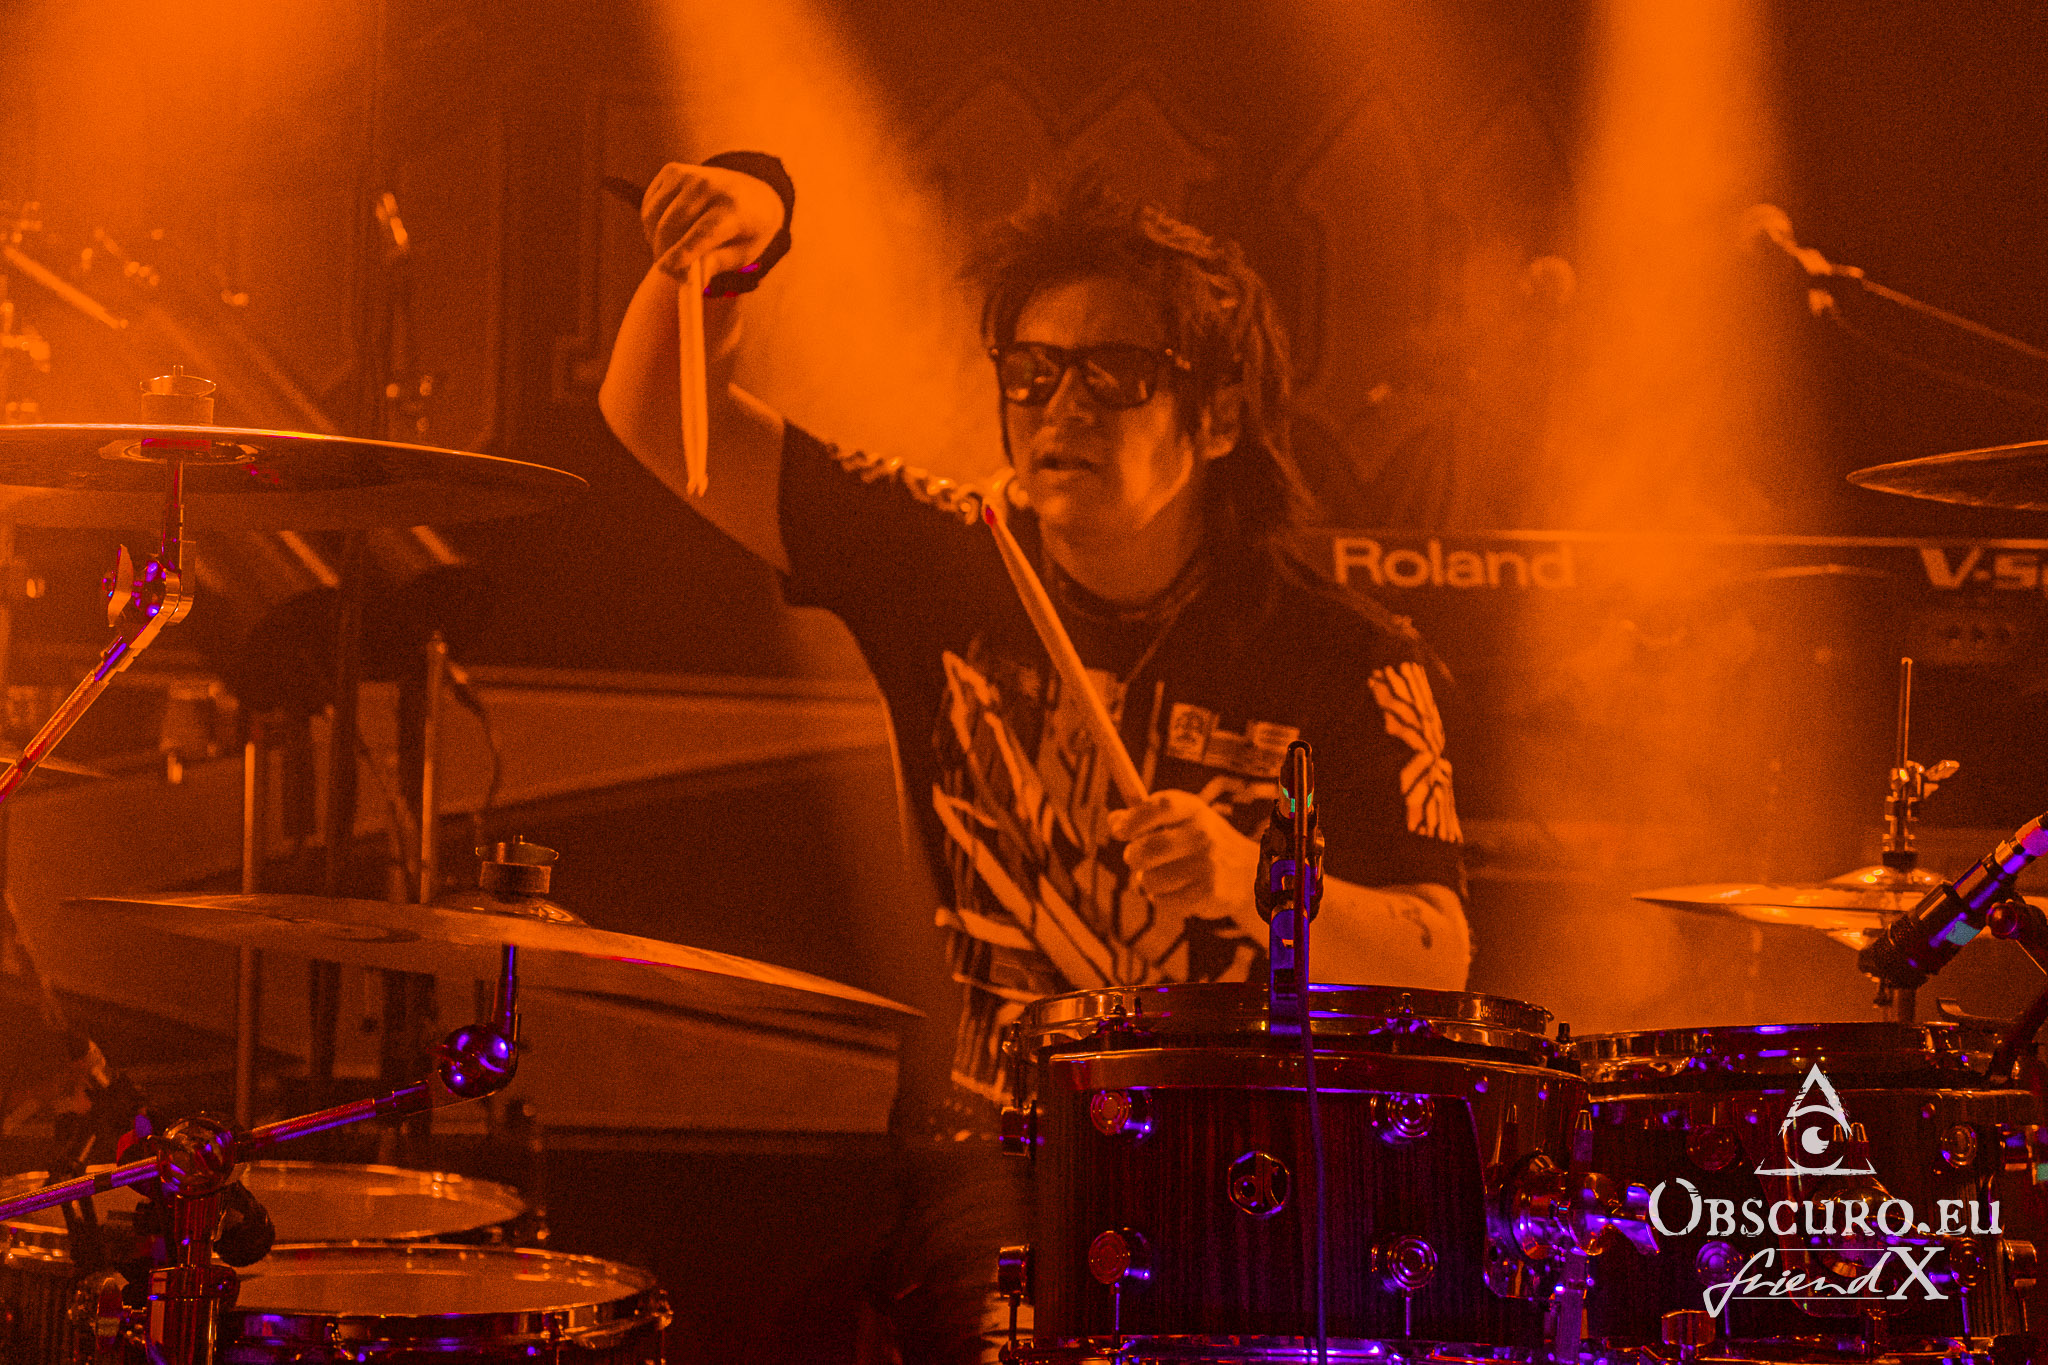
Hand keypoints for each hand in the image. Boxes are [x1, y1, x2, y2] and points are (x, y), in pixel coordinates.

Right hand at [639, 162, 786, 280]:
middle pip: (673, 223)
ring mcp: (689, 175)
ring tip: (669, 254)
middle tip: (670, 273)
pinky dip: (651, 225)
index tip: (666, 269)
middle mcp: (710, 186)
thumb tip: (694, 277)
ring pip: (655, 215)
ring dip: (655, 241)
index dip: (682, 251)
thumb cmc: (746, 230)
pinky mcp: (672, 171)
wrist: (752, 192)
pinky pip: (650, 206)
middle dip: (663, 252)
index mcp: (735, 208)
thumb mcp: (744, 253)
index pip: (704, 231)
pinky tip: (667, 233)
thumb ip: (718, 263)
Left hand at [1108, 789, 1260, 931]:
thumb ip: (1145, 817)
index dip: (1134, 819)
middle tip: (1136, 859)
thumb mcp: (1179, 820)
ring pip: (1149, 880)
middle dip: (1133, 857)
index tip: (1119, 831)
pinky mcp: (1209, 892)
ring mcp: (1207, 864)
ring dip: (1147, 882)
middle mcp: (1203, 834)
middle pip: (1147, 849)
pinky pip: (1163, 901)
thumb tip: (1113, 820)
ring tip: (1163, 877)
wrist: (1245, 872)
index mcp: (1194, 810)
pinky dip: (1162, 899)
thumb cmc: (1200, 842)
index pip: (1160, 806)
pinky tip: (1177, 892)